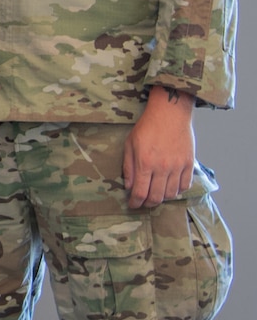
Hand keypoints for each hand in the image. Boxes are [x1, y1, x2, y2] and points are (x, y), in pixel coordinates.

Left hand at [123, 86, 196, 208]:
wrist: (169, 114)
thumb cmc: (146, 127)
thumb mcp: (130, 145)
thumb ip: (129, 167)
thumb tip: (129, 186)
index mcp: (145, 163)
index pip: (140, 192)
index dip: (135, 203)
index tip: (133, 205)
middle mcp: (162, 167)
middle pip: (157, 197)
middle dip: (148, 203)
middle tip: (143, 203)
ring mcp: (178, 166)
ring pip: (172, 194)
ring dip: (163, 198)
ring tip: (156, 195)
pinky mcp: (189, 163)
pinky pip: (186, 185)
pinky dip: (178, 190)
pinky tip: (171, 188)